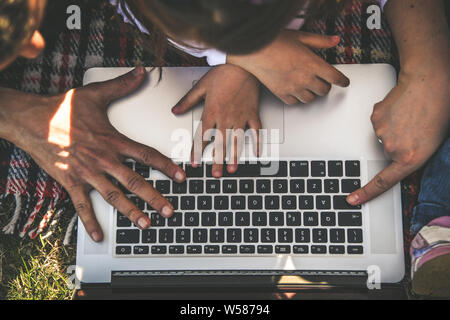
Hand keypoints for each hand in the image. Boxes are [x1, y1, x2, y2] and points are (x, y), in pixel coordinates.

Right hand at [0, 67, 185, 241]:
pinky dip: (90, 221)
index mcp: (112, 140)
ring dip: (130, 211)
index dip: (166, 166)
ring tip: (146, 224)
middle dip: (154, 197)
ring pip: (113, 196)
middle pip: (134, 181)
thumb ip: (121, 85)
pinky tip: (99, 235)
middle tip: (169, 210)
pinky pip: (81, 205)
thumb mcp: (95, 94)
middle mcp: (103, 159)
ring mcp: (87, 172)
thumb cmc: (63, 108)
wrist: (31, 120)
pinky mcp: (70, 181)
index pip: (146, 155)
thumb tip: (140, 72)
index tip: (181, 177)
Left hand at [172, 64, 261, 176]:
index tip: (195, 162)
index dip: (197, 151)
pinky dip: (257, 143)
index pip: (202, 136)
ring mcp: (241, 117)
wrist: (245, 64)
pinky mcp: (253, 113)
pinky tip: (256, 153)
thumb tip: (175, 110)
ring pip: (237, 141)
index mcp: (212, 112)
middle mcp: (226, 118)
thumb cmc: (224, 73)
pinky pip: (255, 131)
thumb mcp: (201, 86)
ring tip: (232, 169)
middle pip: (220, 143)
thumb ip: (187, 101)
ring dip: (234, 156)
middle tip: (216, 174)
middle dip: (217, 160)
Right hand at [227, 30, 349, 104]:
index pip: (335, 77)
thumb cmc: (273, 41)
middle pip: (324, 90)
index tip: (344, 82)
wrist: (253, 50)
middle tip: (324, 81)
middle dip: (326, 86)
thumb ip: (320, 41)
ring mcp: (292, 88)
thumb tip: (334, 40)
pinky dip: (298, 99)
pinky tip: (297, 92)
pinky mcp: (281, 93)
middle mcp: (304, 78)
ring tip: (310, 86)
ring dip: (313, 93)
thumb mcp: (300, 37)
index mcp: (312, 63)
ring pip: (310, 99)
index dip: (343, 81)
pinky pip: (295, 103)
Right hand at [347, 67, 449, 204]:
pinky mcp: (375, 119)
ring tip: (410, 114)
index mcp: (411, 158)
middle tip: (415, 127)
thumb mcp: (433, 141)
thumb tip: (398, 152)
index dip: (366, 193)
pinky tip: (401, 108)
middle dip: (398, 142)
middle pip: (388, 152)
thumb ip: (412, 154)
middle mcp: (393, 148)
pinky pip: (378, 122)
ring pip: (383, 136)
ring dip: (393, 127)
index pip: (384, 182)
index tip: (352, 200)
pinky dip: (388, 116)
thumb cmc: (439, 108)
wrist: (430, 82)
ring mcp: (382, 133)